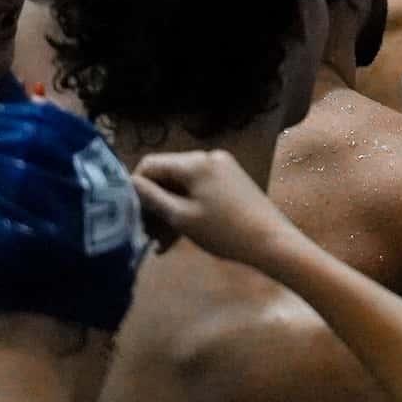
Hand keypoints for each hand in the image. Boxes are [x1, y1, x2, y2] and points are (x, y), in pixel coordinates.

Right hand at [132, 150, 298, 267]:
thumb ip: (151, 197)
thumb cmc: (224, 231)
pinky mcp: (231, 183)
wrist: (273, 242)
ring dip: (168, 212)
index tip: (128, 213)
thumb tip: (128, 182)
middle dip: (153, 204)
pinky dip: (186, 211)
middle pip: (167, 176)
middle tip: (143, 234)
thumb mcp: (181, 216)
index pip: (151, 164)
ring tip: (158, 244)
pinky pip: (199, 192)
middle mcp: (209, 158)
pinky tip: (174, 240)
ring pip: (182, 188)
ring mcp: (222, 169)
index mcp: (196, 162)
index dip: (134, 187)